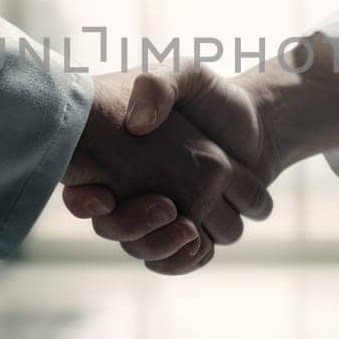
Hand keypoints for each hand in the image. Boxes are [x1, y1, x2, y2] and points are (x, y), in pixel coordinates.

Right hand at [67, 35, 338, 271]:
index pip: (80, 190)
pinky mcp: (188, 234)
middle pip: (114, 230)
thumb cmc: (213, 99)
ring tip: (190, 228)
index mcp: (114, 158)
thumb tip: (137, 124)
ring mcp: (158, 219)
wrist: (258, 125)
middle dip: (137, 226)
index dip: (83, 201)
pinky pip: (176, 263)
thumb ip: (159, 85)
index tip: (104, 196)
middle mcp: (129, 194)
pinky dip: (187, 260)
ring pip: (145, 251)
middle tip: (167, 206)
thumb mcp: (186, 75)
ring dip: (166, 245)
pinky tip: (200, 243)